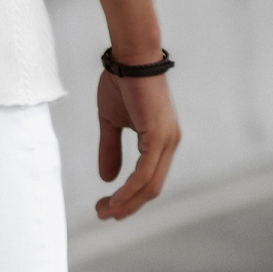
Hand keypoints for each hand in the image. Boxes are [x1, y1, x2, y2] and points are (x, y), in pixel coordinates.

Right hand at [95, 70, 180, 219]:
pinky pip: (144, 174)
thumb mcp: (112, 123)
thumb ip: (111, 150)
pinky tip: (114, 199)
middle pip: (151, 189)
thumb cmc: (121, 82)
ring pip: (149, 186)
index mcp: (161, 140)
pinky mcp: (159, 137)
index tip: (107, 207)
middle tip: (103, 215)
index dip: (129, 198)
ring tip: (104, 211)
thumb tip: (107, 179)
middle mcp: (169, 143)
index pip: (149, 180)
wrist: (129, 56)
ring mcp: (167, 141)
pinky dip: (129, 190)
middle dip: (127, 207)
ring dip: (126, 203)